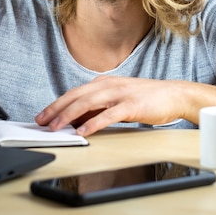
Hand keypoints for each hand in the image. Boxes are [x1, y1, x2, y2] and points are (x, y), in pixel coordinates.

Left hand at [35, 75, 185, 136]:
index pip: (74, 93)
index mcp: (103, 83)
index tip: (42, 115)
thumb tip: (76, 120)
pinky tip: (83, 131)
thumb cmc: (146, 99)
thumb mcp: (117, 100)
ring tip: (56, 127)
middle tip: (41, 122)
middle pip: (75, 96)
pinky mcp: (131, 105)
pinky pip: (108, 115)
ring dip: (69, 116)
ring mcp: (120, 94)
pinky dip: (93, 123)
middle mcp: (108, 85)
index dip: (56, 104)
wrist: (174, 95)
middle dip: (56, 109)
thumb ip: (98, 108)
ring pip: (87, 103)